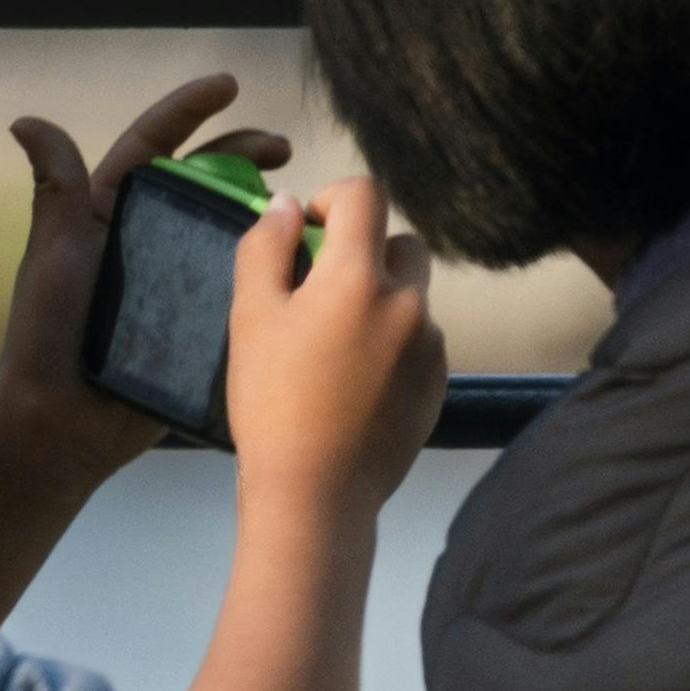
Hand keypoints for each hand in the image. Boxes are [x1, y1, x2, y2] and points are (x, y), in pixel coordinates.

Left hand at [0, 73, 291, 460]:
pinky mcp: (200, 319)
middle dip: (245, 154)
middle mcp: (149, 237)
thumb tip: (27, 121)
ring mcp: (178, 279)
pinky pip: (241, 283)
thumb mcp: (56, 252)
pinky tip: (304, 258)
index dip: (188, 111)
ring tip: (302, 203)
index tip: (229, 86)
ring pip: (229, 227)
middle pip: (204, 179)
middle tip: (286, 151)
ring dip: (267, 208)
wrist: (66, 420)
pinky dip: (272, 266)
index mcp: (111, 211)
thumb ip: (56, 190)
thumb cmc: (52, 331)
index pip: (154, 146)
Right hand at [184, 173, 446, 690]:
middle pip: (401, 244)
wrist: (316, 494)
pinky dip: (392, 342)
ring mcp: (432, 346)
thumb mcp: (251, 317)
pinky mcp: (439, 384)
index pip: (367, 196)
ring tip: (333, 345)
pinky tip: (354, 382)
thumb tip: (285, 207)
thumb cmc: (272, 402)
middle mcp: (410, 303)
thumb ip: (264, 248)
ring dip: (379, 299)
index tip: (308, 231)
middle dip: (365, 251)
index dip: (333, 199)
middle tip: (319, 289)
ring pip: (412, 296)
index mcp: (360, 277)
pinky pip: (419, 341)